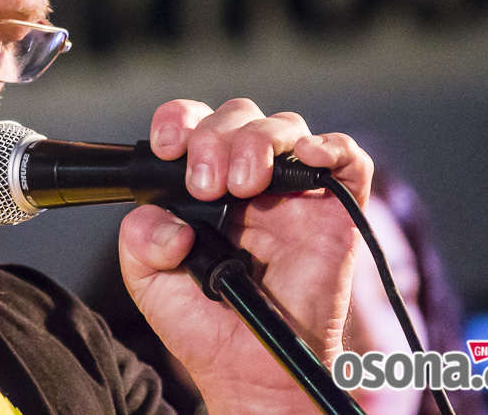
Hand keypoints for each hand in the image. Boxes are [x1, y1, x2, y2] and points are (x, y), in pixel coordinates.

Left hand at [117, 98, 372, 414]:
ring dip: (259, 141)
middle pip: (239, 116)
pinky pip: (347, 160)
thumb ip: (140, 241)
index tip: (167, 149)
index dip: (179, 122)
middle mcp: (249, 178)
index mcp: (204, 184)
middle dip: (215, 138)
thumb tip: (166, 220)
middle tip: (206, 187)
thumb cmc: (205, 325)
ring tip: (244, 185)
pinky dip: (331, 147)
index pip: (194, 125)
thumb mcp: (150, 282)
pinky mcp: (336, 211)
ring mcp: (294, 192)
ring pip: (286, 127)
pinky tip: (307, 158)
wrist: (251, 372)